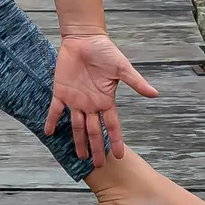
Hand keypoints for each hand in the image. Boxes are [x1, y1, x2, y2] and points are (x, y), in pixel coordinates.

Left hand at [40, 28, 159, 164]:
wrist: (84, 38)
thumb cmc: (105, 51)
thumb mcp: (122, 67)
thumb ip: (136, 82)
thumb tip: (155, 94)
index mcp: (106, 100)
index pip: (112, 126)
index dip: (116, 140)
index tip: (119, 156)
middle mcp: (91, 104)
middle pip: (95, 131)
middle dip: (97, 148)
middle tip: (99, 166)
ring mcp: (75, 100)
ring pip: (77, 126)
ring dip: (78, 141)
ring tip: (80, 158)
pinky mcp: (61, 91)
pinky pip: (55, 110)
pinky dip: (51, 121)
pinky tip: (49, 133)